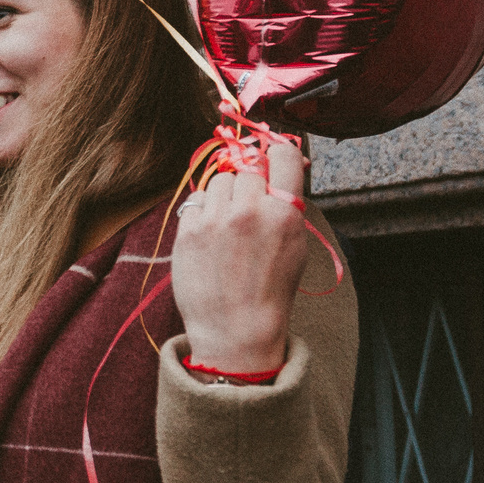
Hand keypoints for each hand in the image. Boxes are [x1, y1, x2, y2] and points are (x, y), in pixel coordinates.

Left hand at [170, 136, 308, 375]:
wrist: (236, 329)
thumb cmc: (270, 289)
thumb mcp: (295, 245)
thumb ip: (288, 203)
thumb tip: (285, 161)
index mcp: (283, 213)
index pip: (282, 154)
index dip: (278, 153)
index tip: (273, 161)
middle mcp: (249, 210)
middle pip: (248, 167)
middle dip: (250, 184)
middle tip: (249, 211)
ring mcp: (216, 219)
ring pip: (220, 180)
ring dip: (225, 196)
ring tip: (229, 227)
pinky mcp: (189, 229)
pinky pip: (196, 199)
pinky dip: (203, 212)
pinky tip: (211, 236)